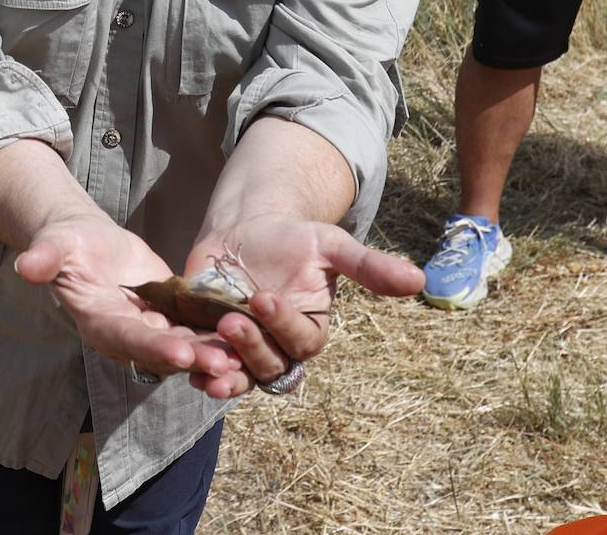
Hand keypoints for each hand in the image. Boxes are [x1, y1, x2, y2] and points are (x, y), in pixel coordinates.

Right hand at [14, 214, 240, 383]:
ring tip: (247, 354)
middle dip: (194, 358)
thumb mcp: (55, 244)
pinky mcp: (169, 317)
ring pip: (185, 346)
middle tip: (227, 363)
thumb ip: (44, 257)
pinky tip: (250, 331)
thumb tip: (25, 266)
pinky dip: (220, 333)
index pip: (128, 338)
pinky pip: (195, 328)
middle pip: (163, 351)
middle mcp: (127, 334)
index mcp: (98, 321)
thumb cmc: (67, 243)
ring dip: (214, 352)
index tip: (182, 352)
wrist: (86, 243)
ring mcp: (150, 328)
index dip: (155, 346)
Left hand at [182, 217, 423, 398]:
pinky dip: (198, 371)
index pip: (301, 341)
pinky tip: (187, 367)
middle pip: (270, 364)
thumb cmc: (292, 239)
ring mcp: (244, 351)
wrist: (245, 230)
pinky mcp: (211, 345)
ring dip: (225, 372)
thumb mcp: (329, 245)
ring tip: (207, 360)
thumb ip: (368, 266)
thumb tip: (420, 279)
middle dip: (250, 346)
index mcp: (309, 330)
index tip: (262, 297)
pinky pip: (208, 369)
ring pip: (240, 376)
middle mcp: (279, 348)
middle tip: (230, 319)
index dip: (283, 324)